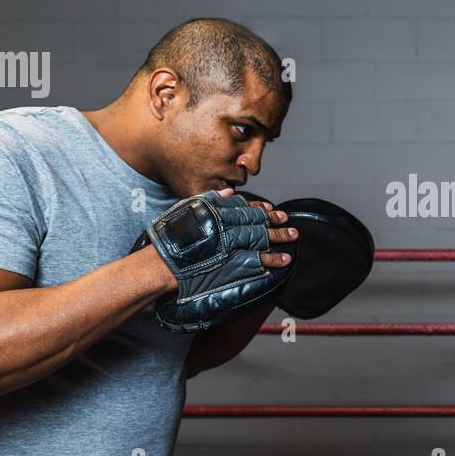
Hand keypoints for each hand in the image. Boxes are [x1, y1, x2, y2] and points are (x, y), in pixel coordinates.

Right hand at [133, 188, 300, 332]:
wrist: (161, 264)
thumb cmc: (169, 238)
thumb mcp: (187, 211)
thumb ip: (210, 201)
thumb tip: (230, 191)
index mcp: (215, 210)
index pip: (244, 205)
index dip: (259, 207)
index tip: (270, 208)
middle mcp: (225, 223)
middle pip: (256, 219)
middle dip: (274, 219)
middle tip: (287, 220)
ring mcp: (231, 243)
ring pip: (261, 237)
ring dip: (279, 237)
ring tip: (293, 236)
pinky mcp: (233, 262)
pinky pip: (259, 259)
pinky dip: (273, 258)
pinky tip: (285, 259)